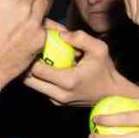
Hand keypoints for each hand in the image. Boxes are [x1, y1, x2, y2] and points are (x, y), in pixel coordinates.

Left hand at [23, 26, 138, 106]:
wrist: (112, 94)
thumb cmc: (105, 70)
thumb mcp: (99, 49)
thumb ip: (80, 38)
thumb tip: (60, 34)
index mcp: (67, 81)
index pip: (36, 69)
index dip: (31, 55)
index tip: (32, 44)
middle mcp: (59, 94)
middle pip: (29, 80)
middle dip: (27, 64)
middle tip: (28, 50)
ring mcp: (57, 101)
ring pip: (33, 86)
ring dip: (31, 72)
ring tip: (35, 58)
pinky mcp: (57, 103)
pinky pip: (41, 89)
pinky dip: (39, 79)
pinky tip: (44, 67)